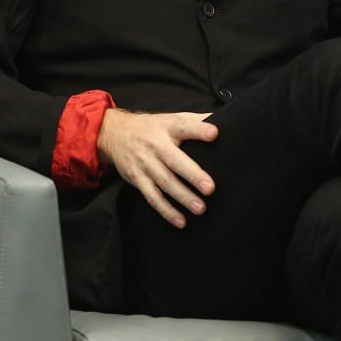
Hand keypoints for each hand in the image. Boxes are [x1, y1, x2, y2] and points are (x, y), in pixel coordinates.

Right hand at [97, 108, 217, 227]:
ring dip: (182, 197)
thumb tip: (226, 120)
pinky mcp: (137, 178)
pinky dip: (166, 210)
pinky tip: (180, 221)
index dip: (199, 130)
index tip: (214, 134)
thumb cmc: (152, 127)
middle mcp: (155, 145)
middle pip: (174, 161)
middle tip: (210, 188)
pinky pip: (152, 196)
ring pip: (164, 182)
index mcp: (167, 127)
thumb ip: (196, 121)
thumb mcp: (171, 118)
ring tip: (200, 208)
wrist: (115, 133)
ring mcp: (145, 163)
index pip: (184, 126)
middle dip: (192, 175)